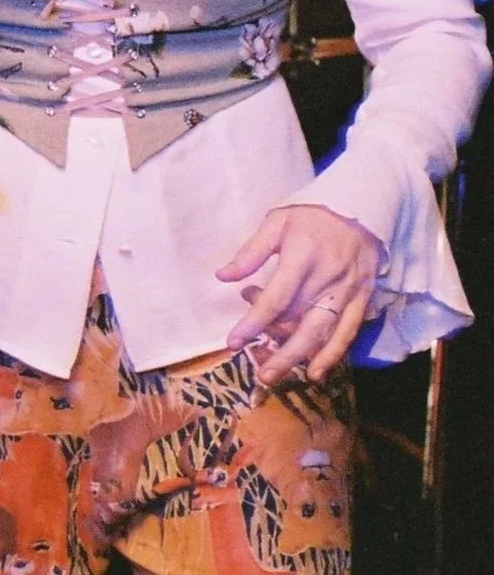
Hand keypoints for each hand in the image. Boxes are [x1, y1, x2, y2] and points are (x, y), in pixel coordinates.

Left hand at [218, 204, 382, 384]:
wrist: (362, 210)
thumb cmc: (312, 216)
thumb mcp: (277, 221)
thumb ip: (251, 251)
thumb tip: (223, 276)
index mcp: (303, 256)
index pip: (276, 298)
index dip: (254, 322)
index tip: (234, 341)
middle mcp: (328, 277)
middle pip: (301, 322)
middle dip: (279, 351)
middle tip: (259, 373)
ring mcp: (348, 291)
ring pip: (324, 331)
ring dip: (301, 358)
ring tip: (279, 376)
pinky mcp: (362, 299)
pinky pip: (348, 331)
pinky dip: (334, 354)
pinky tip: (317, 371)